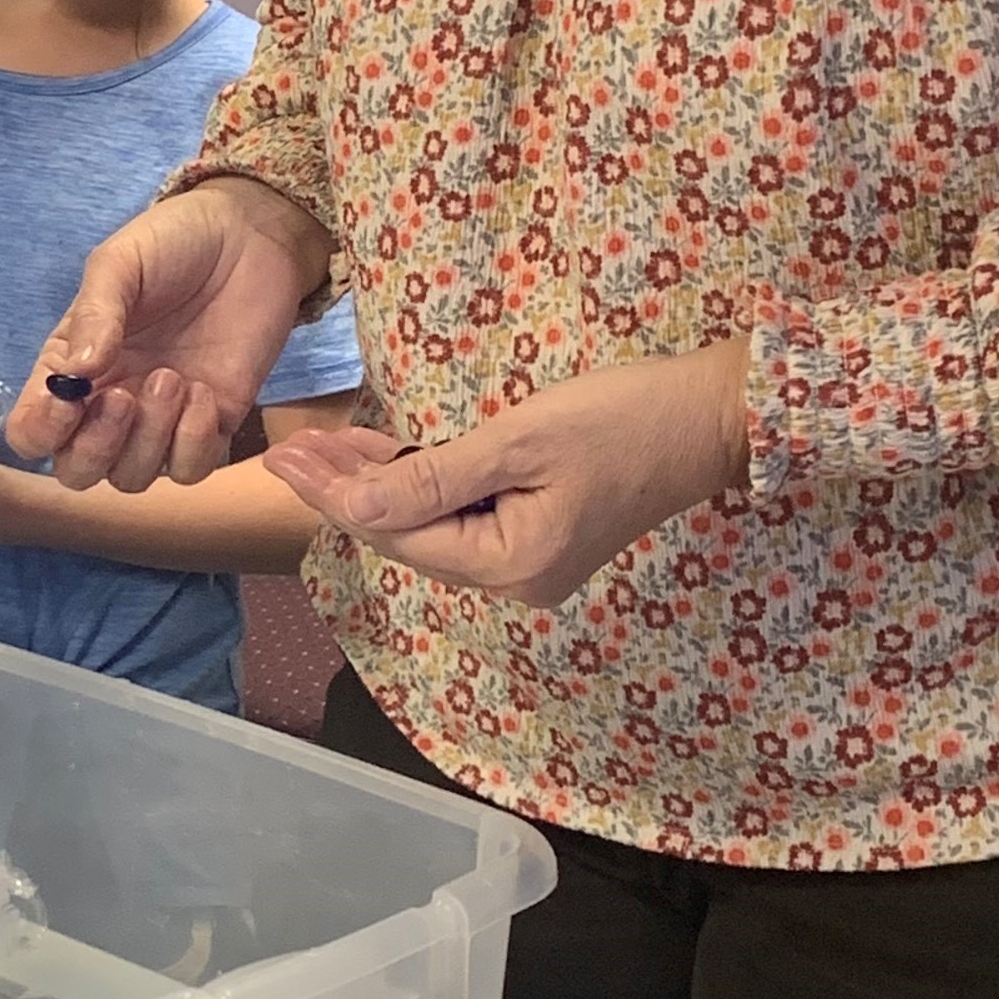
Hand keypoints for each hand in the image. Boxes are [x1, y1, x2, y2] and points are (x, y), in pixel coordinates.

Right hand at [4, 178, 327, 491]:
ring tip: (173, 377)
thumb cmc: (173, 242)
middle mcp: (108, 403)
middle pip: (78, 471)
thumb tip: (77, 374)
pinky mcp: (211, 425)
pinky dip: (193, 441)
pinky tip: (204, 392)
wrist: (251, 236)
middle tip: (125, 397)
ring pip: (133, 477)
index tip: (71, 398)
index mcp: (72, 367)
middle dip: (97, 448)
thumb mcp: (121, 263)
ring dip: (150, 439)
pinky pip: (190, 469)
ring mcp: (160, 420)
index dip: (42, 431)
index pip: (34, 430)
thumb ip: (95, 314)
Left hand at [267, 343, 750, 605]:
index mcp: (509, 565)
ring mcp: (529, 563)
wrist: (712, 417)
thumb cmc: (622, 420)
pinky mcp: (540, 536)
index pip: (397, 532)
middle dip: (347, 491)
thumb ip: (432, 476)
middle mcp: (515, 581)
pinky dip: (420, 484)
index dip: (335, 495)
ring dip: (378, 485)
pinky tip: (382, 454)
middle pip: (407, 536)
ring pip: (430, 526)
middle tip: (290, 447)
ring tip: (321, 446)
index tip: (285, 456)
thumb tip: (353, 507)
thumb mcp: (518, 441)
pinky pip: (460, 516)